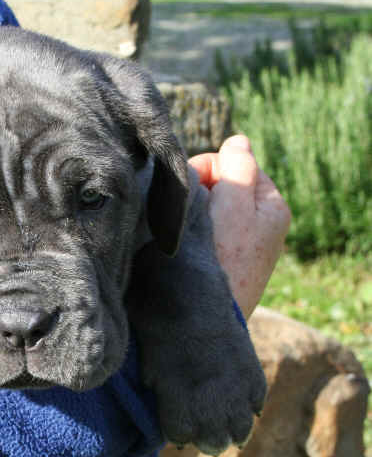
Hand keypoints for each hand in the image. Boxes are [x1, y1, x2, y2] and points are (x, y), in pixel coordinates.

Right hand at [189, 135, 290, 318]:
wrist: (205, 314)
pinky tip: (185, 243)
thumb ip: (239, 166)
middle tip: (187, 212)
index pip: (235, 163)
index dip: (208, 168)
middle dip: (200, 189)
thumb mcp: (236, 203)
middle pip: (223, 184)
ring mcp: (240, 243)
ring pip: (210, 206)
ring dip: (193, 210)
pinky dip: (192, 229)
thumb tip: (238, 141)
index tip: (191, 188)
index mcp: (271, 205)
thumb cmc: (222, 258)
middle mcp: (260, 223)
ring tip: (185, 230)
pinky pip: (204, 228)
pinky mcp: (221, 260)